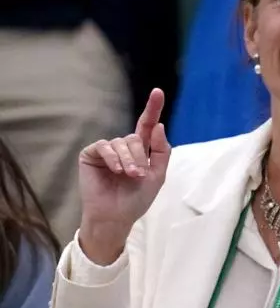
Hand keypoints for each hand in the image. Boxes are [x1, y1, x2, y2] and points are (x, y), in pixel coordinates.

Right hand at [78, 89, 171, 264]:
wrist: (116, 216)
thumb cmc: (137, 198)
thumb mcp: (158, 174)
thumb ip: (160, 150)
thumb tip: (159, 125)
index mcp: (141, 150)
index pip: (147, 125)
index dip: (153, 108)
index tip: (158, 92)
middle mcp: (124, 147)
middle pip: (136, 137)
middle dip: (140, 156)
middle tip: (139, 175)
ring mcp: (107, 150)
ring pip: (122, 142)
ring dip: (128, 160)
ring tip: (128, 176)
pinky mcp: (91, 154)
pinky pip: (104, 146)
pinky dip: (112, 157)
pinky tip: (115, 170)